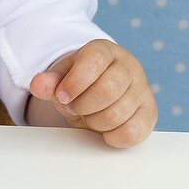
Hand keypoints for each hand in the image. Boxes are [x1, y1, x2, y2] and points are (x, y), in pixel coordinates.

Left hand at [29, 39, 157, 147]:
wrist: (100, 92)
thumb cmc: (79, 83)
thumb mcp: (61, 78)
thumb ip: (49, 82)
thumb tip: (38, 85)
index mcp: (104, 51)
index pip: (94, 61)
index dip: (74, 83)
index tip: (62, 96)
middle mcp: (129, 66)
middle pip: (107, 90)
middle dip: (82, 106)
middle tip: (74, 107)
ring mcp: (143, 90)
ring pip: (117, 114)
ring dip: (94, 122)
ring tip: (88, 115)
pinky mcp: (149, 113)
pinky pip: (133, 132)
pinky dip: (112, 137)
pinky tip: (103, 130)